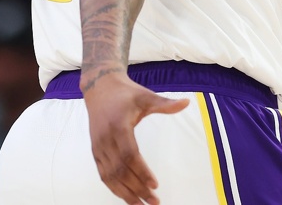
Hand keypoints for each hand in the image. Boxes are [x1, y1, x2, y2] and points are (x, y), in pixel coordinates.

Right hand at [82, 72, 189, 204]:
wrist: (100, 88)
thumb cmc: (126, 94)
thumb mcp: (145, 96)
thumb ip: (164, 103)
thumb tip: (186, 103)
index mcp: (118, 126)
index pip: (130, 155)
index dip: (142, 172)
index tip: (155, 185)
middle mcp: (105, 140)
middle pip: (120, 170)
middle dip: (137, 189)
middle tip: (154, 201)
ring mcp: (98, 147)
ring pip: (110, 177)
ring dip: (125, 193)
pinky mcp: (95, 152)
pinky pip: (104, 174)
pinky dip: (114, 188)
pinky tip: (127, 197)